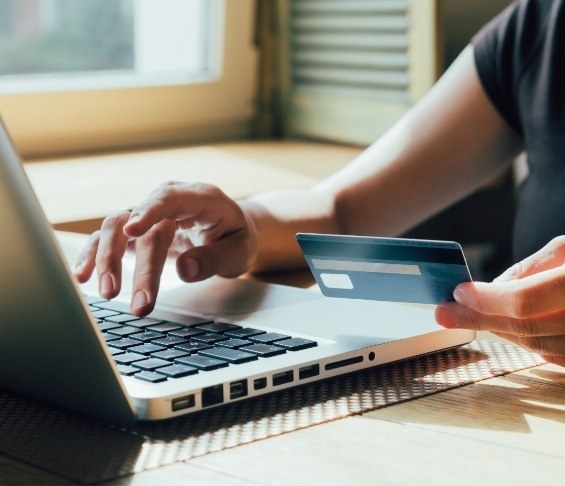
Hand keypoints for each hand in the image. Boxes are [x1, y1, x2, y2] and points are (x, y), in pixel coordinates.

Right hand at [74, 181, 257, 314]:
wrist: (231, 233)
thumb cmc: (236, 239)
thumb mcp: (240, 251)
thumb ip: (215, 259)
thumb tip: (184, 270)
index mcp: (201, 198)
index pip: (170, 197)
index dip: (150, 211)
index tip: (133, 231)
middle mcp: (169, 202)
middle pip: (141, 223)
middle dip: (138, 265)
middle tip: (141, 304)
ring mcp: (150, 215)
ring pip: (117, 227)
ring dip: (107, 259)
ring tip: (108, 292)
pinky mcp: (138, 231)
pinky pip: (110, 238)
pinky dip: (95, 255)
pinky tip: (83, 275)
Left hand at [435, 237, 564, 366]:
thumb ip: (530, 268)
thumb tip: (492, 289)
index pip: (526, 301)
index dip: (487, 300)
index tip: (457, 293)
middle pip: (528, 328)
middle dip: (481, 319)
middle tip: (446, 312)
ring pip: (541, 347)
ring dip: (500, 332)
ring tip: (469, 317)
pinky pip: (559, 358)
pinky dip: (529, 343)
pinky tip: (505, 329)